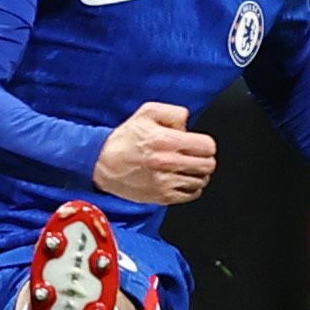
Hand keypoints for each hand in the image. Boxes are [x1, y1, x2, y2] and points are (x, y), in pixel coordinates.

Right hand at [93, 102, 216, 204]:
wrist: (101, 163)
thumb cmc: (124, 139)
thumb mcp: (146, 113)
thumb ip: (173, 113)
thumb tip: (188, 125)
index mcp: (166, 140)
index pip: (207, 146)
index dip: (205, 144)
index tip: (198, 144)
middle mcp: (168, 162)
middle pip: (208, 165)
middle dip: (204, 159)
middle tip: (195, 157)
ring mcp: (165, 182)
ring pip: (201, 181)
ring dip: (198, 174)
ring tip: (187, 168)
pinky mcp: (161, 196)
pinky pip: (191, 195)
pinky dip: (191, 188)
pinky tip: (181, 180)